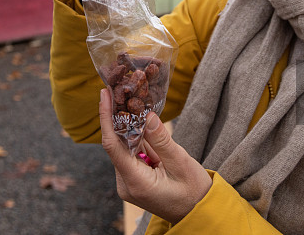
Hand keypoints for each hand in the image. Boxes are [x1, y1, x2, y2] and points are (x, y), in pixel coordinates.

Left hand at [98, 89, 211, 224]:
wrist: (199, 214)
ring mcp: (129, 182)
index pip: (113, 146)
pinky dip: (137, 137)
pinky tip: (142, 120)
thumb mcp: (181, 163)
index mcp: (136, 182)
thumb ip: (162, 140)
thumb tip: (148, 115)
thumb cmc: (194, 193)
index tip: (104, 95)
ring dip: (130, 126)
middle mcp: (126, 183)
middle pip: (116, 144)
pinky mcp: (134, 179)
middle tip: (121, 90)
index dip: (106, 118)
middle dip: (119, 117)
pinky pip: (131, 153)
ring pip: (124, 147)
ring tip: (132, 100)